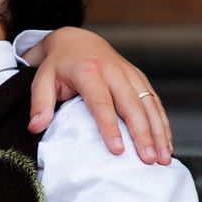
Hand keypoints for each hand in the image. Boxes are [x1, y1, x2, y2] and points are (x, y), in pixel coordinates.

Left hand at [25, 27, 172, 164]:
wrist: (75, 40)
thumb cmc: (56, 66)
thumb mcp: (40, 80)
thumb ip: (39, 104)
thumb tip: (35, 127)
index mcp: (89, 71)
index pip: (102, 103)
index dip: (110, 127)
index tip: (118, 150)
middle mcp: (114, 71)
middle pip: (132, 106)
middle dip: (143, 134)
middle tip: (148, 161)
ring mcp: (130, 74)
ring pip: (149, 104)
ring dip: (158, 132)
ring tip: (163, 158)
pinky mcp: (138, 78)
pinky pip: (154, 102)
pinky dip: (162, 123)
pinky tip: (166, 144)